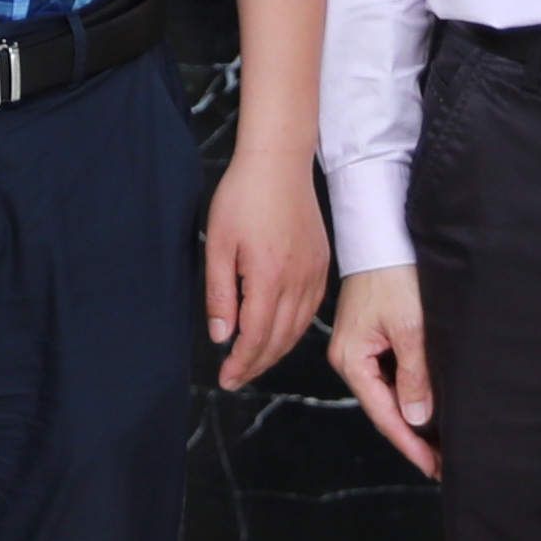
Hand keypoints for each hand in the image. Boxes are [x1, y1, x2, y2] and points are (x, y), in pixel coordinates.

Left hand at [203, 151, 330, 389]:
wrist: (279, 162)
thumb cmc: (244, 196)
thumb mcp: (219, 244)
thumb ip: (220, 294)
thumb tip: (222, 336)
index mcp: (269, 278)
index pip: (257, 337)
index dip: (241, 363)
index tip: (226, 378)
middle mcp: (298, 281)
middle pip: (280, 339)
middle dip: (256, 364)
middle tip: (235, 378)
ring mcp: (314, 273)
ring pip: (298, 328)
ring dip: (276, 351)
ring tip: (254, 362)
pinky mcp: (322, 264)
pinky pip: (311, 310)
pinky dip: (295, 329)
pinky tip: (280, 333)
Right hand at [327, 267, 438, 476]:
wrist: (383, 235)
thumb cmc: (394, 274)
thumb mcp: (409, 327)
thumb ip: (414, 375)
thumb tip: (417, 418)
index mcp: (351, 360)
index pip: (384, 415)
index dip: (410, 444)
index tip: (434, 468)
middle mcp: (351, 359)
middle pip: (384, 409)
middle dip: (414, 437)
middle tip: (443, 464)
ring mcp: (360, 349)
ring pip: (388, 394)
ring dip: (413, 418)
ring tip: (441, 444)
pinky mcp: (372, 338)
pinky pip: (391, 375)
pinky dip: (410, 394)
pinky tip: (429, 407)